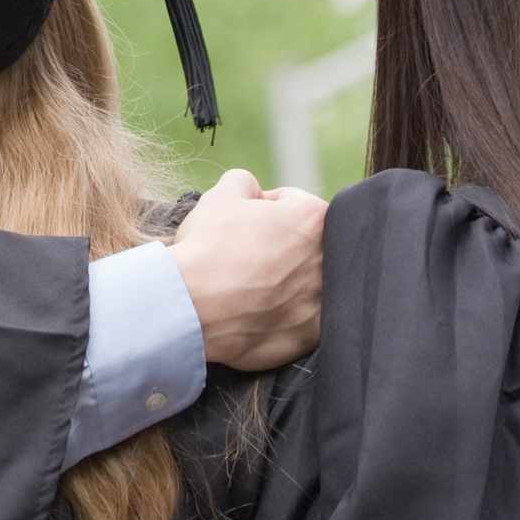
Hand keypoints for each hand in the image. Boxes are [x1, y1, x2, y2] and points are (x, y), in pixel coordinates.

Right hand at [169, 170, 325, 371]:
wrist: (191, 307)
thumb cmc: (207, 247)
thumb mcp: (220, 196)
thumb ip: (243, 182)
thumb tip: (251, 189)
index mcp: (314, 218)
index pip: (293, 202)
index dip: (263, 208)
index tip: (243, 222)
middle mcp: (328, 260)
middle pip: (303, 244)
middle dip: (278, 244)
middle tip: (245, 253)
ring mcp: (322, 302)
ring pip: (302, 283)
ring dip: (281, 280)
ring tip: (246, 284)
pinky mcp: (309, 337)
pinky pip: (297, 320)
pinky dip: (279, 315)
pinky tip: (250, 311)